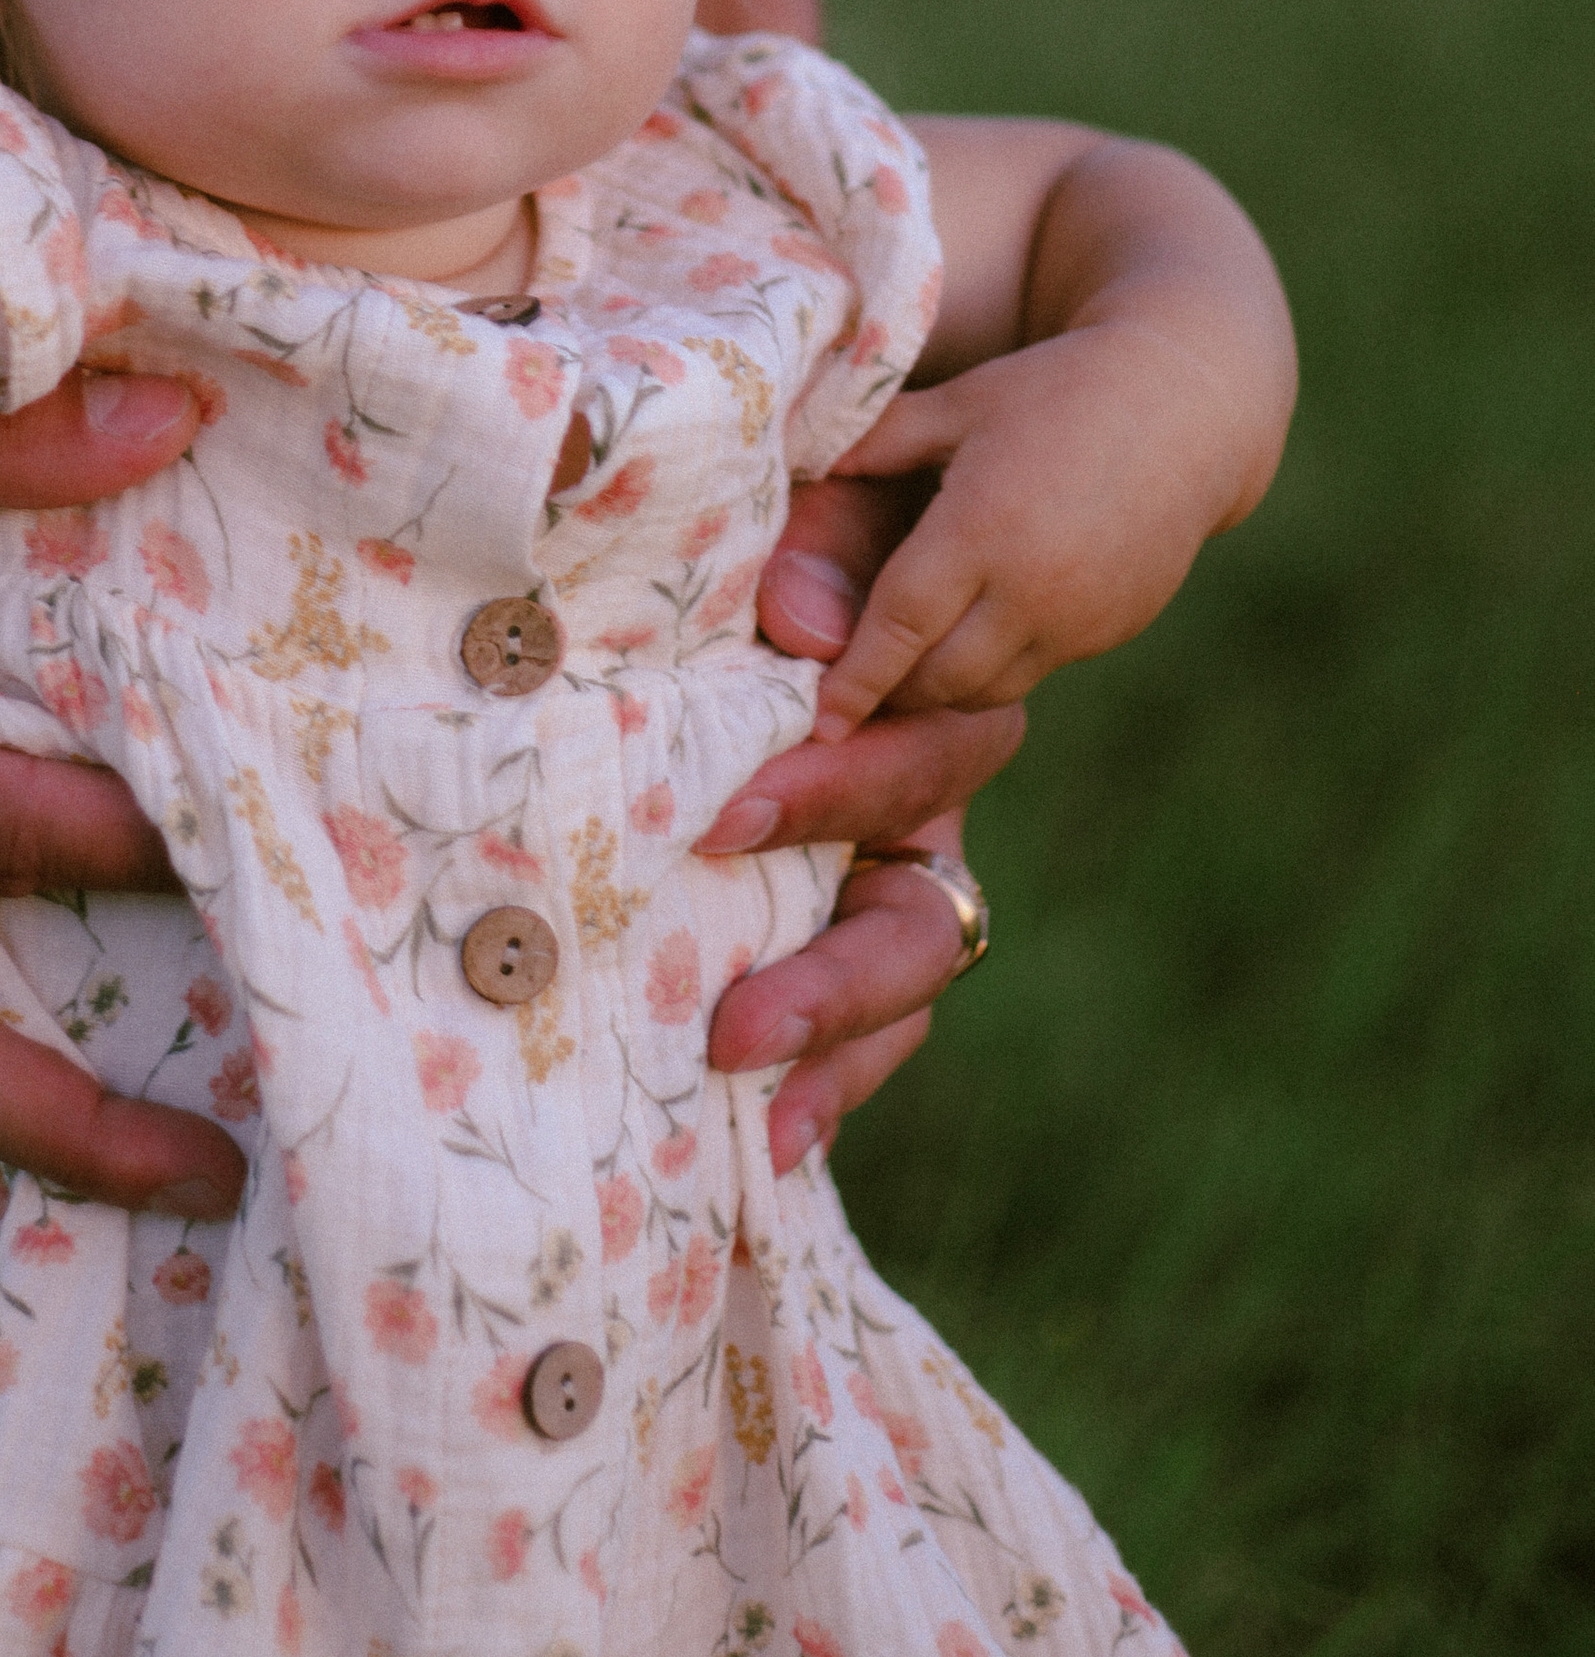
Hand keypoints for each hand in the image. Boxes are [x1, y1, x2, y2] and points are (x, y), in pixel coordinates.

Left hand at [695, 476, 1022, 1174]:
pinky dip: (820, 1077)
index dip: (835, 793)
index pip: (917, 758)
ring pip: (896, 981)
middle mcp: (922, 805)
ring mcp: (880, 870)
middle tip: (737, 1024)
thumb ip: (827, 549)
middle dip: (835, 978)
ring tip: (758, 1115)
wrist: (859, 525)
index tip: (727, 817)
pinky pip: (854, 1016)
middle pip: (922, 913)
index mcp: (930, 699)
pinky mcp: (827, 914)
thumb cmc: (829, 519)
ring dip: (833, 1051)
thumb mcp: (842, 510)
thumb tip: (802, 625)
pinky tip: (759, 1146)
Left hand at [810, 315, 1248, 738]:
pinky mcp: (1113, 628)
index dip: (854, 679)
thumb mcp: (962, 402)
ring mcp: (1079, 618)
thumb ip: (879, 438)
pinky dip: (993, 669)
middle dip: (889, 690)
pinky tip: (970, 636)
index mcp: (981, 528)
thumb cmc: (1058, 390)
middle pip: (938, 678)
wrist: (1187, 408)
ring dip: (940, 687)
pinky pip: (1036, 671)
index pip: (899, 627)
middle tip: (848, 685)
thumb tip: (800, 460)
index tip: (819, 721)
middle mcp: (1032, 588)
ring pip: (987, 690)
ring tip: (903, 665)